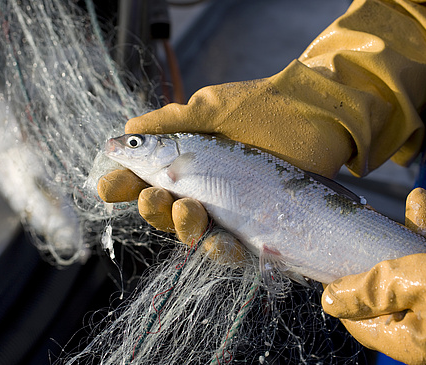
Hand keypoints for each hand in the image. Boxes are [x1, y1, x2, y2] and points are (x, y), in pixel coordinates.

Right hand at [98, 61, 356, 255]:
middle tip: (154, 197)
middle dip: (152, 209)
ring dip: (181, 227)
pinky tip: (216, 241)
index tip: (110, 187)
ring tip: (189, 209)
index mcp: (187, 161)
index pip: (147, 179)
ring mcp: (228, 209)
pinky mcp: (254, 226)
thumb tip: (126, 132)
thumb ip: (169, 122)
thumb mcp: (211, 108)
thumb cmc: (263, 107)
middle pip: (164, 211)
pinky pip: (229, 248)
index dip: (126, 186)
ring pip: (191, 232)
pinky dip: (218, 249)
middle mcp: (202, 188)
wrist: (316, 115)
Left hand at [321, 188, 425, 364]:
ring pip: (423, 277)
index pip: (359, 318)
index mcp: (407, 340)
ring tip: (423, 204)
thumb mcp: (414, 281)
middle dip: (391, 246)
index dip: (348, 286)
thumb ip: (369, 291)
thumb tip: (330, 300)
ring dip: (422, 239)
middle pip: (392, 290)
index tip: (343, 254)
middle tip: (386, 213)